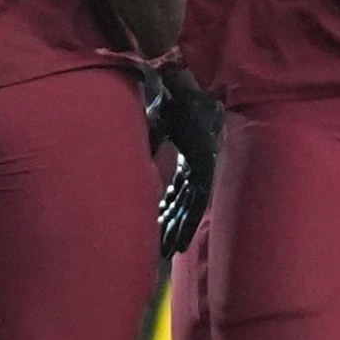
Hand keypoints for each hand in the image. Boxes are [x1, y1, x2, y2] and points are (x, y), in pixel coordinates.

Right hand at [147, 67, 221, 256]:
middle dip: (172, 224)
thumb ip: (147, 141)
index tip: (158, 221)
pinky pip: (196, 202)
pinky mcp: (205, 168)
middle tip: (162, 247)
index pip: (179, 188)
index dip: (169, 206)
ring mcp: (203, 167)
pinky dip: (186, 223)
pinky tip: (178, 241)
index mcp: (188, 154)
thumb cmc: (168, 101)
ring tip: (167, 251)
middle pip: (184, 201)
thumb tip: (134, 156)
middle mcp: (198, 165)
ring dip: (178, 229)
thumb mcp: (154, 125)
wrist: (183, 88)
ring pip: (191, 207)